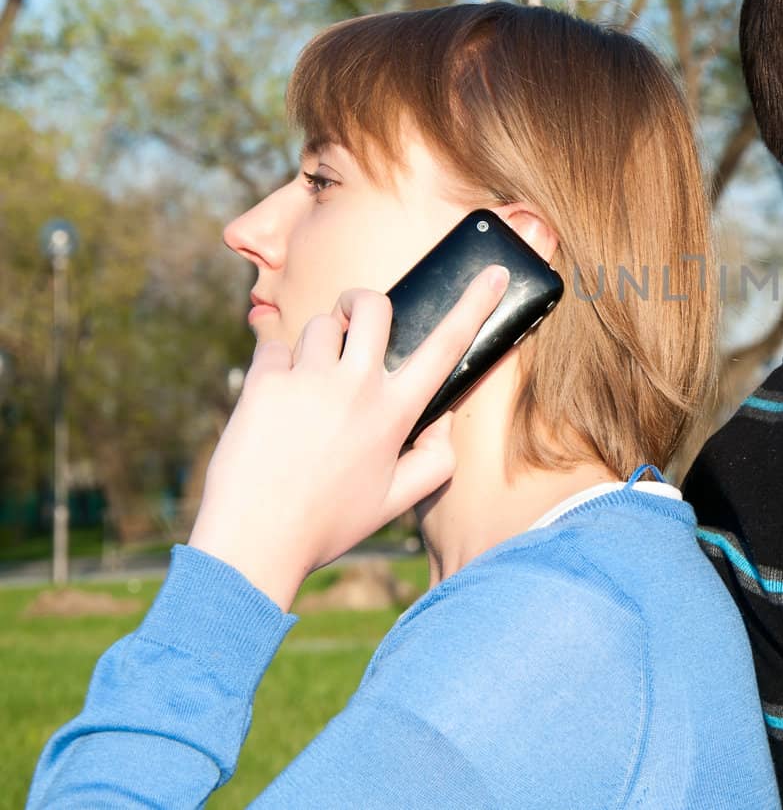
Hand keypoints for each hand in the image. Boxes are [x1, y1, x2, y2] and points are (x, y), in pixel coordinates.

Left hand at [188, 265, 509, 608]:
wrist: (252, 545)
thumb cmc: (327, 525)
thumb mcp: (397, 503)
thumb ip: (436, 461)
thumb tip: (442, 421)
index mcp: (395, 412)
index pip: (447, 345)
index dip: (475, 304)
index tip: (494, 272)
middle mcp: (356, 386)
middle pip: (372, 305)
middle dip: (363, 302)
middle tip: (352, 319)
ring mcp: (308, 380)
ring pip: (319, 326)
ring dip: (318, 344)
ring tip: (308, 386)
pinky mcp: (263, 383)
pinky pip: (273, 348)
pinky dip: (275, 366)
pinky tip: (272, 407)